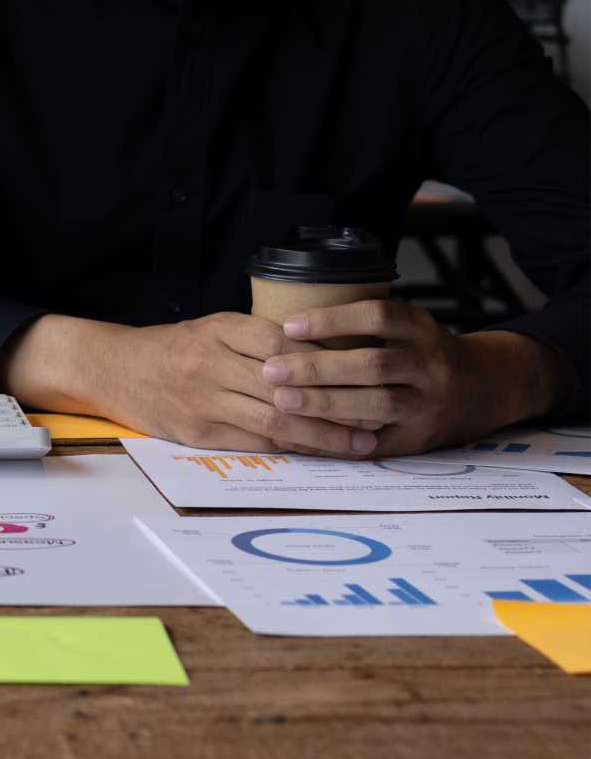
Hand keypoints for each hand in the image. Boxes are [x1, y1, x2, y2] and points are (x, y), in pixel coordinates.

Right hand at [2, 313, 382, 454]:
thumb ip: (258, 336)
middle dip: (337, 405)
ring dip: (322, 436)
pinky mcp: (196, 433)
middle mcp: (209, 365)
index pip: (285, 345)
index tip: (368, 372)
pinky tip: (319, 452)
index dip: (328, 362)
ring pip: (274, 421)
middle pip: (286, 388)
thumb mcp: (213, 327)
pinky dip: (290, 449)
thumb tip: (323, 349)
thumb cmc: (172, 347)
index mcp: (219, 331)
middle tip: (379, 416)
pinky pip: (253, 443)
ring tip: (361, 443)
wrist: (112, 368)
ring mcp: (202, 402)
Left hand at [263, 300, 568, 455]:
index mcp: (423, 330)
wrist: (485, 389)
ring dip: (325, 403)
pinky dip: (336, 438)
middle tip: (272, 369)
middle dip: (318, 367)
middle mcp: (431, 365)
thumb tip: (286, 324)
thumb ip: (366, 326)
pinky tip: (302, 433)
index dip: (334, 319)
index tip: (289, 324)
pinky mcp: (419, 439)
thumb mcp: (408, 328)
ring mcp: (428, 405)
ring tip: (281, 400)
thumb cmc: (423, 354)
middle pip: (373, 364)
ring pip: (376, 404)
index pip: (380, 316)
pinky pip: (375, 441)